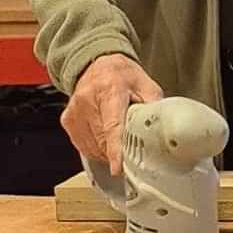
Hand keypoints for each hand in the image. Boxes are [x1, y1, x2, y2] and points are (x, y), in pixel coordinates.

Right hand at [62, 54, 163, 178]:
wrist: (96, 64)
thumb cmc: (121, 76)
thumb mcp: (145, 83)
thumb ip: (154, 106)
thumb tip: (165, 129)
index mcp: (110, 90)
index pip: (112, 126)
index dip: (116, 149)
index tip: (118, 168)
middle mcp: (87, 100)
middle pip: (104, 140)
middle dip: (119, 149)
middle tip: (131, 142)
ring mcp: (75, 112)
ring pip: (93, 147)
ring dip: (108, 150)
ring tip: (116, 133)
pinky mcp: (68, 120)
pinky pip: (84, 146)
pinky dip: (97, 148)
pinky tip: (104, 135)